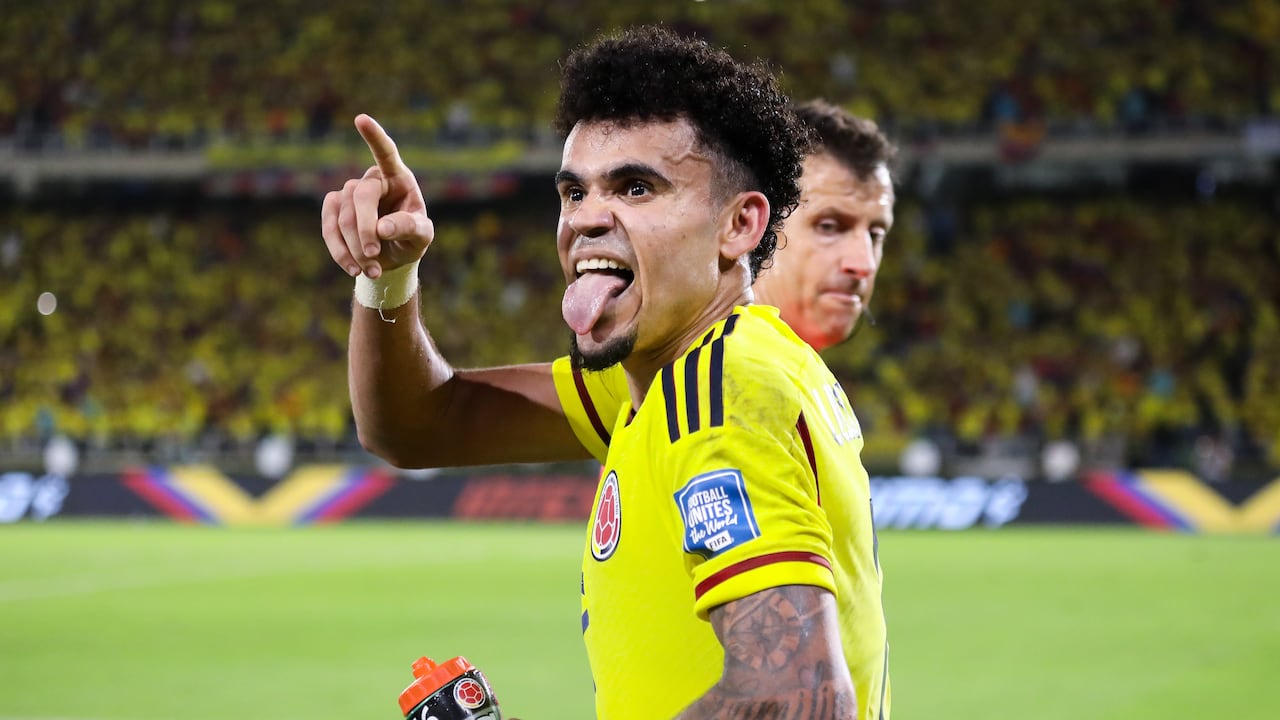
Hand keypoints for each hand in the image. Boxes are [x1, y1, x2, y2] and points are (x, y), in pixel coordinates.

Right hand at [321, 114, 434, 278]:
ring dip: (355, 247)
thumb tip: (382, 229)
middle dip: (365, 228)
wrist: (391, 257)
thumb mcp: (422, 237)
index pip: (386, 153)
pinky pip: (329, 227)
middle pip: (361, 195)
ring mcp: (349, 192)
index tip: (361, 119)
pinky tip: (353, 268)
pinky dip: (340, 251)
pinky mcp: (333, 208)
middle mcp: (372, 180)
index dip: (374, 137)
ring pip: (342, 215)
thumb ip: (409, 228)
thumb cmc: (412, 239)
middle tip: (373, 255)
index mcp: (399, 178)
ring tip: (372, 270)